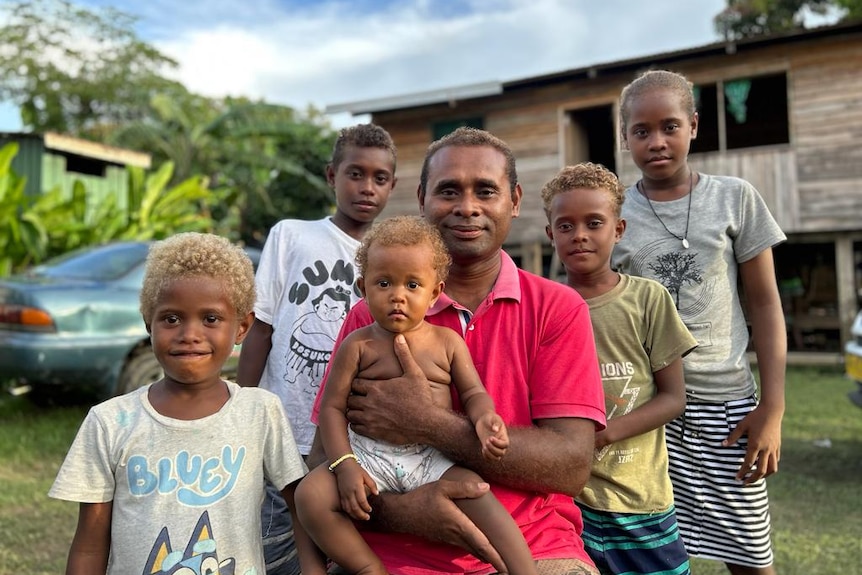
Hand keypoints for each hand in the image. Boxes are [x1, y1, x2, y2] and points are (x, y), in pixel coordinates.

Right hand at [334, 460, 378, 520]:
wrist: (342, 465)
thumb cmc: (355, 470)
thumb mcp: (366, 475)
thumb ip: (372, 485)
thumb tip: (377, 494)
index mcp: (357, 487)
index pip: (362, 501)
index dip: (366, 508)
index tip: (370, 510)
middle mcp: (350, 492)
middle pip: (355, 508)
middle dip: (361, 515)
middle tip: (367, 518)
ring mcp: (344, 494)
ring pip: (349, 509)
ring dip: (355, 515)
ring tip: (362, 518)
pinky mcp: (341, 495)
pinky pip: (344, 506)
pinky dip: (349, 512)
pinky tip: (354, 514)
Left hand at [346, 334, 436, 443]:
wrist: (428, 423)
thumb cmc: (422, 398)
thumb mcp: (414, 373)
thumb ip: (403, 354)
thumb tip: (399, 336)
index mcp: (377, 387)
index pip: (355, 383)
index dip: (358, 383)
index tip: (364, 384)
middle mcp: (370, 403)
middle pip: (350, 398)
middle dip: (354, 396)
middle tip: (362, 397)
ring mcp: (370, 419)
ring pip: (350, 413)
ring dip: (354, 411)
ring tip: (362, 409)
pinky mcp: (373, 432)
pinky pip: (355, 428)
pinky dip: (357, 424)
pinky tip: (366, 421)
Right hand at [374, 479, 505, 572]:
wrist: (401, 513)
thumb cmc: (422, 498)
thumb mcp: (443, 487)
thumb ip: (465, 488)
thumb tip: (486, 487)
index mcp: (459, 524)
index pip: (481, 543)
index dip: (495, 555)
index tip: (507, 566)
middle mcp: (455, 534)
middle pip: (478, 550)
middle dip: (494, 560)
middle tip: (508, 569)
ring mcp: (448, 538)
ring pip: (471, 549)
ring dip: (484, 555)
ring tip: (496, 560)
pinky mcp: (443, 537)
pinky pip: (463, 546)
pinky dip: (474, 549)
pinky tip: (477, 548)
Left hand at [475, 412, 507, 460]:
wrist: (484, 420)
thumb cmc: (490, 418)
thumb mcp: (494, 418)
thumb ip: (496, 423)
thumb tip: (495, 430)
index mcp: (504, 436)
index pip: (505, 444)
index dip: (498, 443)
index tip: (490, 437)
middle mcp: (500, 444)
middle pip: (501, 453)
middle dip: (493, 449)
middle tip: (486, 441)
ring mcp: (494, 447)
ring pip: (496, 458)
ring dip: (490, 454)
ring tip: (484, 447)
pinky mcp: (488, 448)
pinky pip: (489, 458)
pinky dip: (486, 456)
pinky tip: (483, 448)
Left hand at [723, 403, 781, 483]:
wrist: (772, 410)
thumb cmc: (754, 417)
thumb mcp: (741, 425)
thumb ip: (733, 436)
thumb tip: (723, 444)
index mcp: (755, 445)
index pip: (748, 464)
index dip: (742, 472)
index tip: (737, 478)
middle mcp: (766, 449)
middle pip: (761, 470)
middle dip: (753, 479)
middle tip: (745, 483)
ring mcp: (773, 448)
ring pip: (772, 468)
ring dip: (764, 476)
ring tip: (756, 478)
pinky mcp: (778, 446)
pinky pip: (776, 460)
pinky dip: (771, 466)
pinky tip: (765, 466)